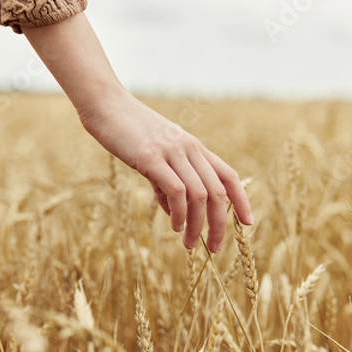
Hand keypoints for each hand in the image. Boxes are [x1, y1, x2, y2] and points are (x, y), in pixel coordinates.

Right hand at [20, 15, 252, 250]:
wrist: (104, 103)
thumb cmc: (126, 131)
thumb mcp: (153, 156)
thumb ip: (165, 182)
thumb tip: (174, 212)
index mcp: (193, 147)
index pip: (228, 175)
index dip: (242, 200)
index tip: (247, 222)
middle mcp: (189, 148)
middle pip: (218, 192)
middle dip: (219, 224)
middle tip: (213, 247)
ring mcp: (171, 152)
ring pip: (201, 195)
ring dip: (198, 225)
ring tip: (190, 243)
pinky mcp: (151, 157)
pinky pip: (176, 191)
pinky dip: (180, 214)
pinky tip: (175, 226)